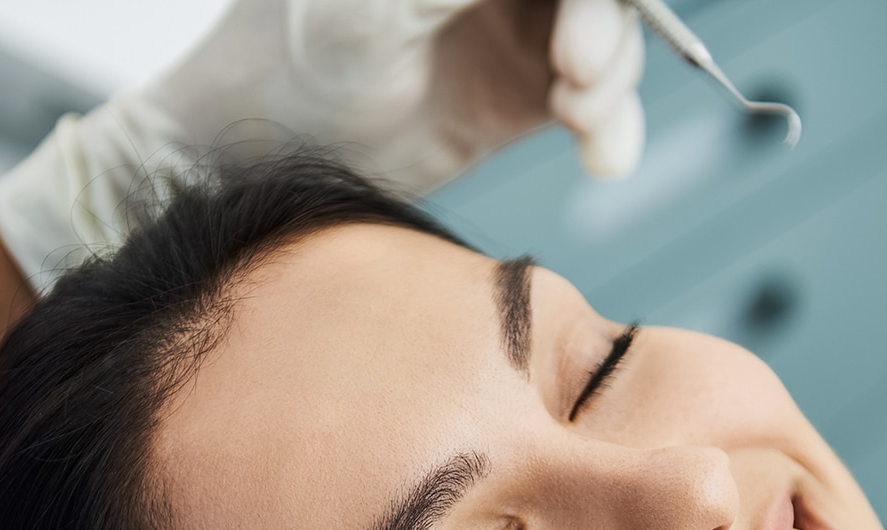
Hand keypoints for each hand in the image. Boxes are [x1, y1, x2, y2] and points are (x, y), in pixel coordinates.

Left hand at [0, 0, 644, 287]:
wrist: (272, 145)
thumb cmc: (302, 42)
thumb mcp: (389, 0)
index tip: (589, 18)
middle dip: (607, 25)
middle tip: (579, 66)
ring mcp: (528, 27)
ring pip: (614, 42)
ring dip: (613, 80)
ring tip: (577, 111)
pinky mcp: (533, 96)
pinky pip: (600, 106)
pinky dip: (611, 129)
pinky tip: (600, 156)